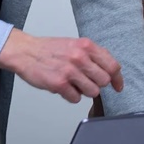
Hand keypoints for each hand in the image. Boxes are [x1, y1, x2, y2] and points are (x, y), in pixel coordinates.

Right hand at [0, 30, 123, 102]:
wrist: (25, 52)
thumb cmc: (49, 50)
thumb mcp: (74, 44)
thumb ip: (92, 55)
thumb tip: (109, 71)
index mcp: (86, 46)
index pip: (112, 65)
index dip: (117, 79)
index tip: (118, 86)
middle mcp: (80, 57)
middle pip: (104, 81)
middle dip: (97, 84)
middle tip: (86, 81)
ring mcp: (70, 71)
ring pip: (92, 92)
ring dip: (84, 91)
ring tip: (73, 84)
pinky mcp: (59, 84)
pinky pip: (76, 98)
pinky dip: (71, 96)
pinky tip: (63, 87)